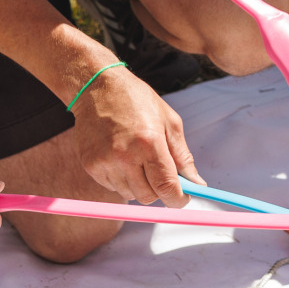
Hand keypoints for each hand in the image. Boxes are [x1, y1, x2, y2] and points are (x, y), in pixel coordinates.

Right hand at [72, 67, 202, 207]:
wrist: (97, 87)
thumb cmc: (137, 101)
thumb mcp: (169, 122)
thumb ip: (183, 157)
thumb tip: (197, 185)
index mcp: (149, 143)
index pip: (166, 188)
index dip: (178, 199)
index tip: (182, 197)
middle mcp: (124, 156)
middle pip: (148, 197)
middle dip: (158, 190)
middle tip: (159, 172)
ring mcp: (105, 162)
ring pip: (130, 194)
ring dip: (138, 184)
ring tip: (137, 158)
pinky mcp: (90, 165)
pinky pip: (112, 187)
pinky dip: (121, 179)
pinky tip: (121, 157)